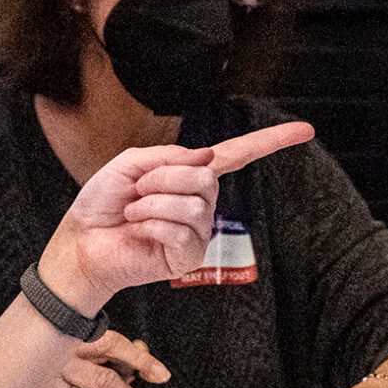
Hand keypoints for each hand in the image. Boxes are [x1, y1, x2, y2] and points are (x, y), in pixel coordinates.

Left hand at [37, 121, 313, 313]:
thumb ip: (169, 155)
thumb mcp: (131, 164)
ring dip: (152, 202)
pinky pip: (180, 229)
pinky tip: (139, 229)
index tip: (306, 130)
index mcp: (191, 175)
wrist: (82, 242)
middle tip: (137, 190)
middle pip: (206, 176)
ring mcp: (198, 231)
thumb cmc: (103, 203)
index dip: (271, 141)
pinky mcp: (189, 258)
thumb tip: (209, 156)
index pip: (238, 154)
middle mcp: (202, 202)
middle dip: (164, 177)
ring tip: (134, 211)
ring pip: (193, 201)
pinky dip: (152, 223)